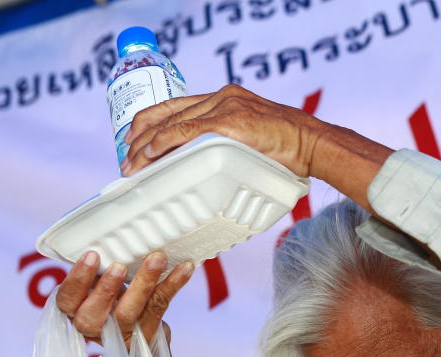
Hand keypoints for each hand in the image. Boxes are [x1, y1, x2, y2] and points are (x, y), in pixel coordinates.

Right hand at [56, 251, 193, 347]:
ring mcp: (122, 333)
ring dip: (144, 283)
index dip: (77, 280)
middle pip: (93, 314)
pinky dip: (173, 285)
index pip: (66, 300)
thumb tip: (112, 232)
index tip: (92, 255)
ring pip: (129, 312)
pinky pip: (160, 306)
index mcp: (76, 311)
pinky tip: (185, 268)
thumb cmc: (113, 299)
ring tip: (157, 258)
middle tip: (119, 266)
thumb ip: (100, 268)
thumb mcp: (99, 284)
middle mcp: (94, 327)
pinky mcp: (148, 332)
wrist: (140, 336)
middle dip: (106, 289)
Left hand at [122, 84, 393, 212]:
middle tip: (127, 160)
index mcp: (226, 99)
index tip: (137, 147)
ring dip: (144, 146)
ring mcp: (224, 107)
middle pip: (164, 111)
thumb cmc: (291, 151)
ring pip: (169, 122)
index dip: (150, 126)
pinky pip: (184, 131)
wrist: (314, 143)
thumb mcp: (255, 143)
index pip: (176, 108)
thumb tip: (216, 175)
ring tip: (132, 167)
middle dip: (138, 136)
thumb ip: (233, 148)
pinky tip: (148, 158)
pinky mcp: (228, 121)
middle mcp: (220, 97)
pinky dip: (161, 145)